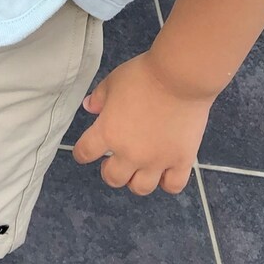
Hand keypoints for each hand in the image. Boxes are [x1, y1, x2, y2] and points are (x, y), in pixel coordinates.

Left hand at [71, 50, 211, 195]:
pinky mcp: (181, 161)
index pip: (85, 152)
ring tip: (139, 168)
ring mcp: (157, 161)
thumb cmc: (142, 76)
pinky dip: (166, 182)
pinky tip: (165, 172)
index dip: (81, 153)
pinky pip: (172, 185)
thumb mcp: (113, 82)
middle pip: (113, 178)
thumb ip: (99, 98)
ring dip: (136, 180)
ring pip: (140, 187)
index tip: (84, 152)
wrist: (179, 78)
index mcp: (108, 132)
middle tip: (114, 161)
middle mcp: (130, 153)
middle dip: (110, 171)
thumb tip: (88, 107)